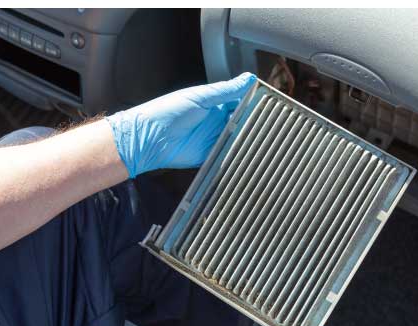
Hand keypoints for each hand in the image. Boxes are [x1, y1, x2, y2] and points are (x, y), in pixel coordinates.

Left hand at [106, 72, 255, 177]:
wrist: (149, 138)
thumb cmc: (167, 111)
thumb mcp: (200, 96)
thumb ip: (226, 90)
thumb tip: (248, 78)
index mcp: (214, 103)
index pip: (240, 100)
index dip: (253, 101)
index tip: (268, 101)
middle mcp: (216, 121)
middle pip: (242, 120)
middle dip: (253, 120)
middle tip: (266, 120)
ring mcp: (214, 138)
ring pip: (239, 137)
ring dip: (247, 137)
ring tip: (259, 135)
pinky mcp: (211, 155)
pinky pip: (229, 154)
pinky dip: (237, 152)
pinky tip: (245, 149)